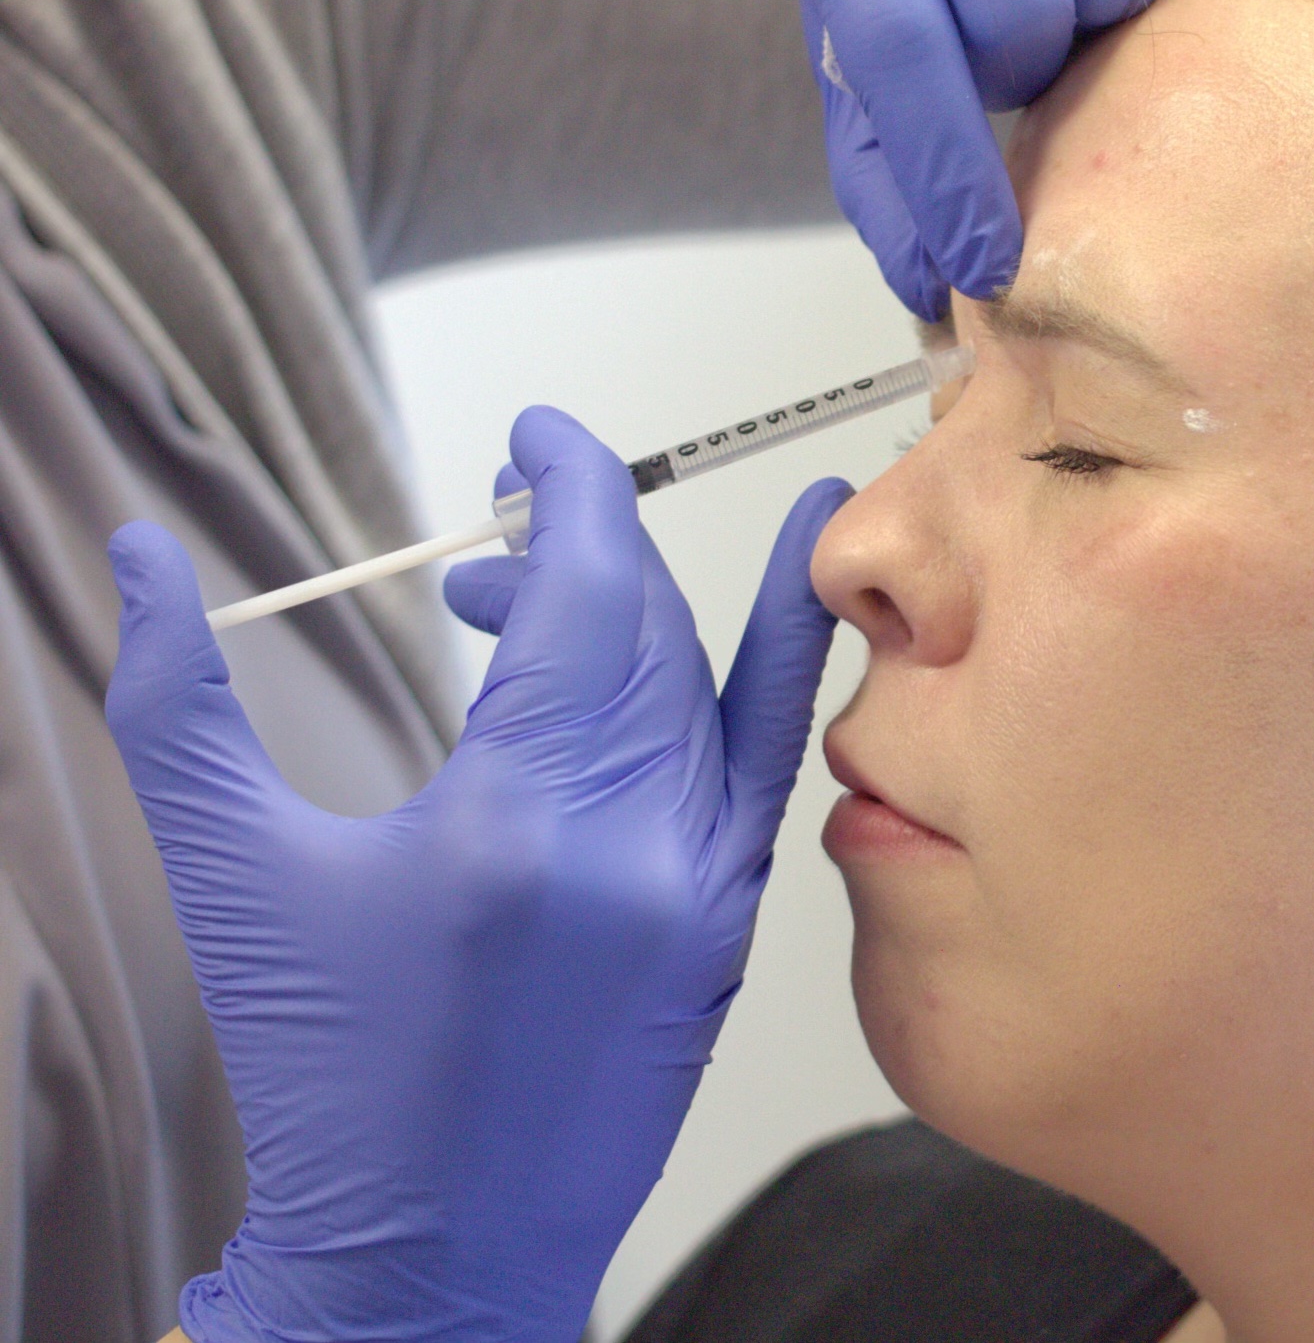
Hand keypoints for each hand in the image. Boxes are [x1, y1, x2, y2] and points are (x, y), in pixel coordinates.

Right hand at [105, 409, 849, 1342]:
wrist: (427, 1261)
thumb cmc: (328, 1086)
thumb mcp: (237, 879)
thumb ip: (179, 701)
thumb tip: (143, 557)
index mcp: (518, 825)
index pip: (588, 590)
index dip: (574, 484)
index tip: (540, 435)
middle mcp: (638, 850)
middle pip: (644, 627)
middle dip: (574, 551)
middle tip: (490, 542)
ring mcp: (704, 893)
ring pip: (702, 688)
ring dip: (634, 614)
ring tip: (537, 601)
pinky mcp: (731, 930)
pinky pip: (767, 763)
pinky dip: (775, 671)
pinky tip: (789, 596)